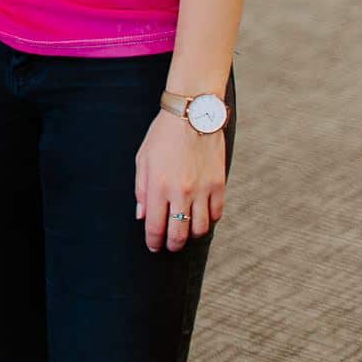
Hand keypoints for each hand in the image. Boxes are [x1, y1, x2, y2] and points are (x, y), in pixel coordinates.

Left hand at [135, 109, 225, 251]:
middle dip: (172, 244)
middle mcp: (181, 192)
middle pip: (179, 233)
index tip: (153, 246)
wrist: (192, 115)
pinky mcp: (219, 185)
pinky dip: (209, 220)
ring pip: (200, 228)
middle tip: (169, 246)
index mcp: (159, 186)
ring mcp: (202, 190)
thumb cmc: (163, 136)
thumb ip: (141, 190)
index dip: (153, 241)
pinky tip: (201, 217)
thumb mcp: (143, 160)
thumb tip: (142, 216)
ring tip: (185, 231)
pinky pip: (216, 214)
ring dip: (191, 235)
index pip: (155, 226)